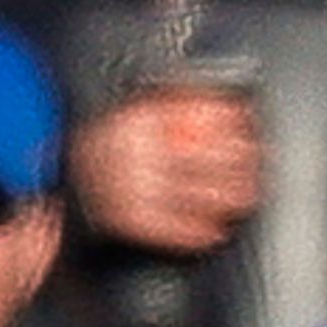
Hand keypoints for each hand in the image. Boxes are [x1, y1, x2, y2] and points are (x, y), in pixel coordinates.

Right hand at [71, 86, 263, 261]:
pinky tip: (220, 229)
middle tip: (259, 160)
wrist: (68, 182)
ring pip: (196, 196)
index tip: (248, 123)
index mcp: (134, 121)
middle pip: (203, 157)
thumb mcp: (132, 109)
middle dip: (240, 160)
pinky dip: (203, 232)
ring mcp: (131, 190)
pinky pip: (177, 231)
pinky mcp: (130, 224)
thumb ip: (171, 99)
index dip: (228, 120)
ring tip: (248, 195)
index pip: (192, 115)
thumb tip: (226, 93)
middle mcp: (132, 154)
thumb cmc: (110, 143)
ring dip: (230, 198)